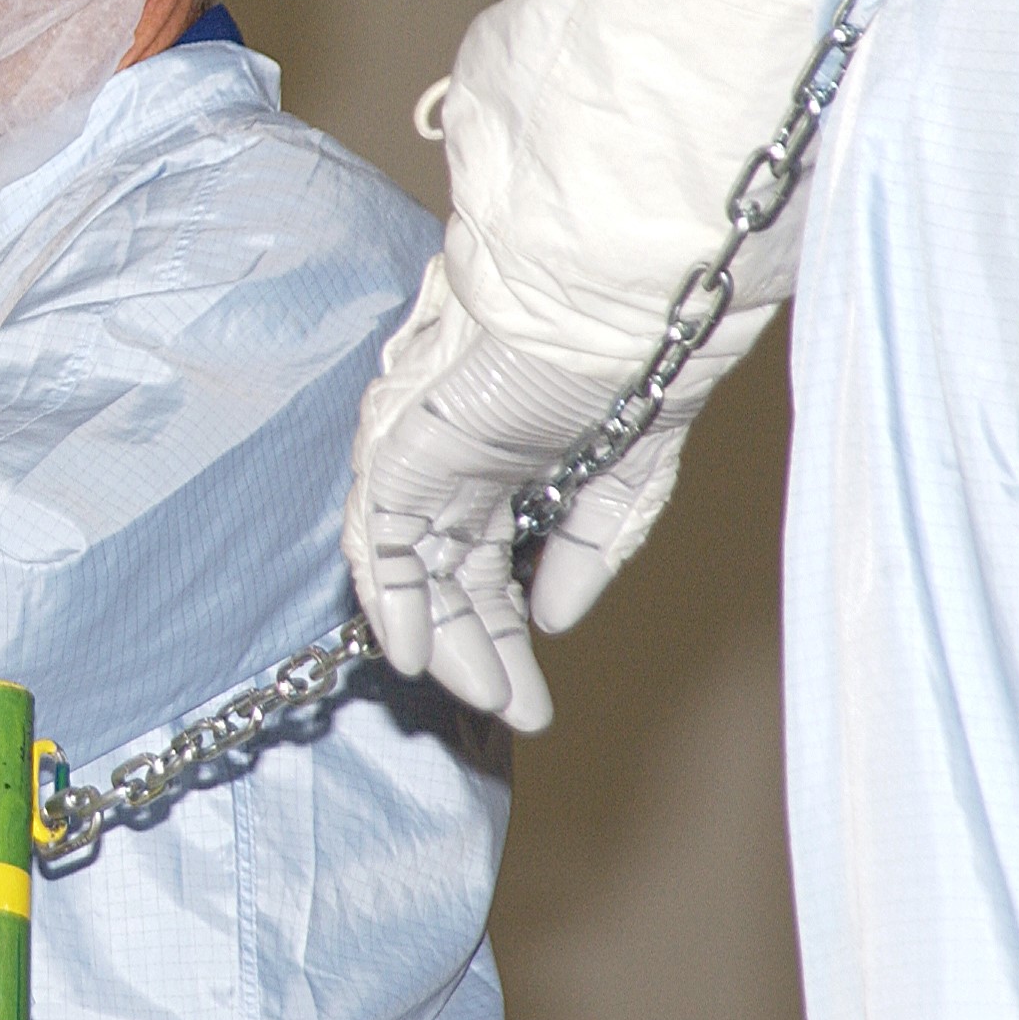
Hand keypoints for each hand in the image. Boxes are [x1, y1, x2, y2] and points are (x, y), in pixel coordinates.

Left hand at [342, 265, 700, 730]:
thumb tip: (554, 618)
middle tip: (512, 711)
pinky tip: (412, 656)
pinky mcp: (402, 449)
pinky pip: (381, 538)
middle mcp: (459, 465)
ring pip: (414, 568)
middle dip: (478, 651)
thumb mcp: (626, 479)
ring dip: (441, 639)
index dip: (504, 633)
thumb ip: (588, 552)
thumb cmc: (637, 367)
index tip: (529, 698)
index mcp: (508, 463)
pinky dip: (391, 600)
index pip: (488, 566)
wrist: (618, 309)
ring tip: (481, 697)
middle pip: (451, 577)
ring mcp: (427, 456)